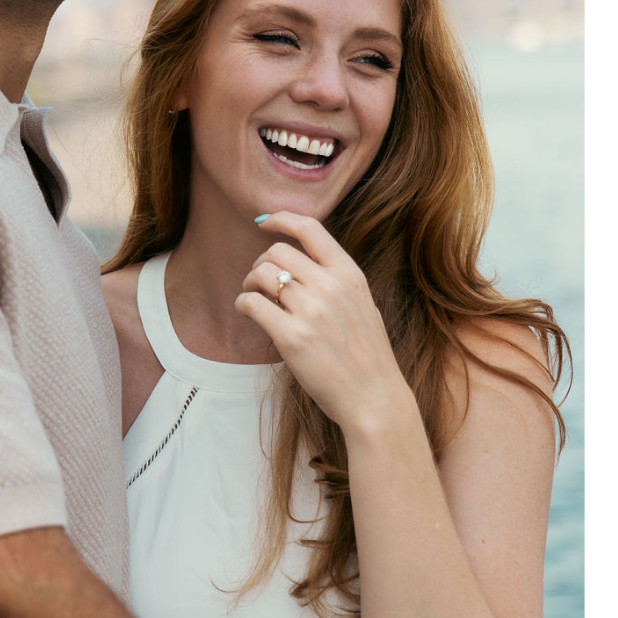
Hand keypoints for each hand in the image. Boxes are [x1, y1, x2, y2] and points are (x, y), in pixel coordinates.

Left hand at [234, 212, 410, 431]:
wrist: (374, 398)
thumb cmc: (366, 356)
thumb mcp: (362, 304)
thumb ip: (336, 281)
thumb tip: (299, 262)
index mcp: (350, 275)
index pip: (310, 228)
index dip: (281, 218)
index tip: (263, 222)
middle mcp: (330, 287)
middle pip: (277, 251)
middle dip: (261, 262)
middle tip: (259, 281)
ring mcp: (311, 312)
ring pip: (261, 274)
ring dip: (249, 283)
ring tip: (254, 298)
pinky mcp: (291, 337)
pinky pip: (251, 303)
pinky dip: (243, 304)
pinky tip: (248, 312)